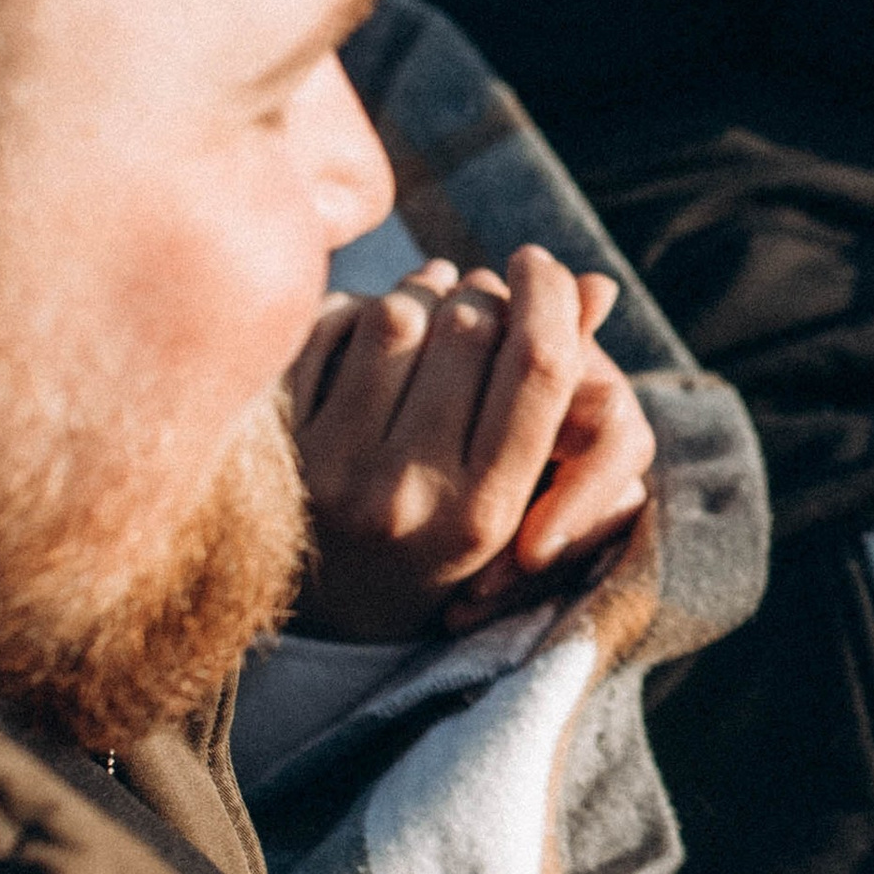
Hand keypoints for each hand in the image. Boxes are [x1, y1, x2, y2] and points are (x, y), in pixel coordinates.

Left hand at [286, 245, 654, 643]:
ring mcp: (334, 470)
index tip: (536, 263)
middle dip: (481, 294)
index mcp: (485, 513)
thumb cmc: (441, 539)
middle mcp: (409, 496)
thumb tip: (597, 286)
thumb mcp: (506, 489)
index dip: (546, 296)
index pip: (540, 366)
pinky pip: (329, 325)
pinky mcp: (276, 444)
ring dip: (420, 291)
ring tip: (427, 304)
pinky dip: (354, 308)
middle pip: (472, 327)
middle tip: (478, 290)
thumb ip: (554, 393)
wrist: (325, 609)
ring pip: (399, 314)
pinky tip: (367, 326)